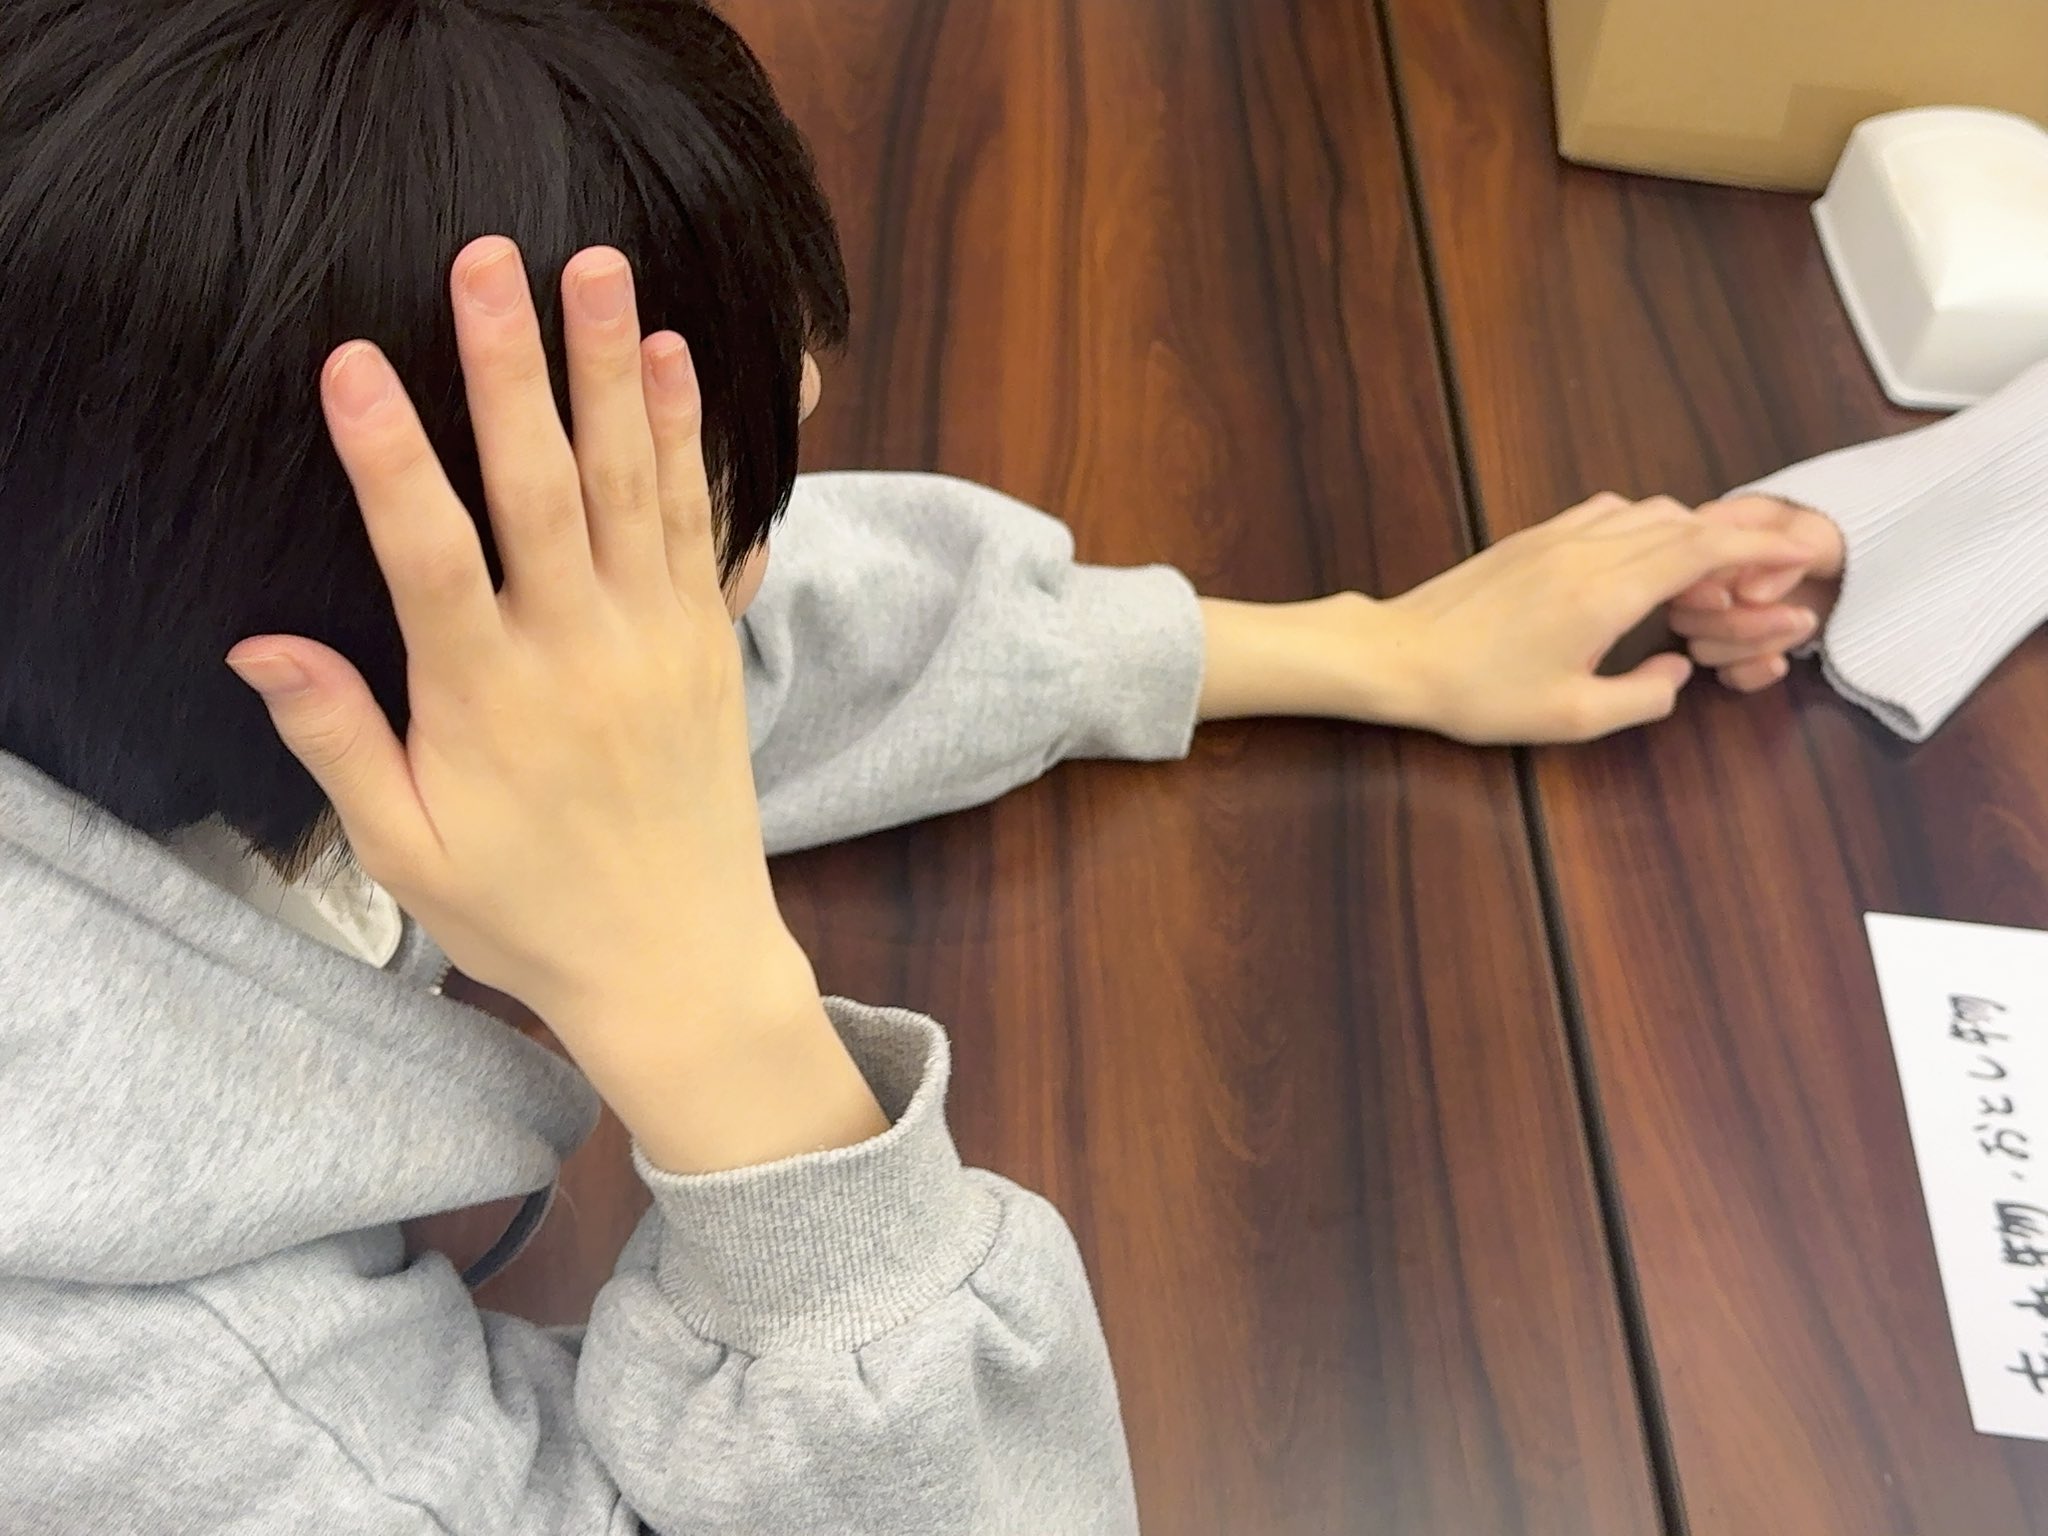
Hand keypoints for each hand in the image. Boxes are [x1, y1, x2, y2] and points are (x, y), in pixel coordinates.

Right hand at [227, 237, 883, 1169]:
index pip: (428, 555)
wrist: (679, 960)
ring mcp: (655, 639)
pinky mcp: (708, 643)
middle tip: (489, 258)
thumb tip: (256, 642)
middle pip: (541, 486)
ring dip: (611, 369)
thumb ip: (337, 739)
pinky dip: (689, 439)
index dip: (390, 455)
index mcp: (488, 700)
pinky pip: (697, 522)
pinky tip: (675, 361)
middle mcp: (578, 652)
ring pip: (631, 482)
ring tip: (598, 268)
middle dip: (510, 366)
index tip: (355, 360)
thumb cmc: (529, 912)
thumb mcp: (405, 853)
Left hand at [1201, 494, 1810, 742]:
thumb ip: (1642, 697)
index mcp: (1607, 591)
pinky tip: (1637, 563)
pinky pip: (1604, 512)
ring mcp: (1556, 535)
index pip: (1704, 548)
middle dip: (1731, 542)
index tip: (1797, 550)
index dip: (1759, 546)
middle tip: (1751, 579)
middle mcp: (1588, 549)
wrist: (1397, 656)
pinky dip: (1640, 526)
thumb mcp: (1572, 717)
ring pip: (1645, 511)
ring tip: (1696, 580)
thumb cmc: (1479, 693)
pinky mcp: (1530, 536)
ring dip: (1684, 533)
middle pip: (1684, 521)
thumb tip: (1679, 672)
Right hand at [1668, 495, 1843, 692]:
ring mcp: (1721, 616)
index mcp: (1716, 534)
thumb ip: (1785, 555)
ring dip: (1753, 647)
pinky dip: (1751, 674)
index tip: (1730, 598)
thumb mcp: (1819, 531)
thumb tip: (1749, 594)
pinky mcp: (1741, 648)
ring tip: (1806, 623)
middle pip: (1686, 617)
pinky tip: (1782, 664)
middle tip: (1799, 615)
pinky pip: (1727, 675)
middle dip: (1740, 624)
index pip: (1679, 568)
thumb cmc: (1838, 531)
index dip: (1695, 590)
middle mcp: (1708, 577)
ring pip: (1704, 649)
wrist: (1868, 558)